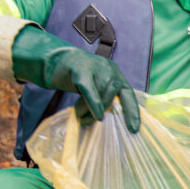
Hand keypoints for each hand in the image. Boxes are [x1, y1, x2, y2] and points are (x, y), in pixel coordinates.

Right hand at [12, 26, 140, 131]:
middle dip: (108, 112)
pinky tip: (96, 115)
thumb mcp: (95, 87)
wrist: (55, 58)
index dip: (133, 112)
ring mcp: (96, 68)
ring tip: (84, 119)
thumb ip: (103, 99)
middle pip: (115, 95)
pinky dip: (94, 104)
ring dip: (93, 111)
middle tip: (96, 122)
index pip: (129, 94)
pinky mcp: (81, 70)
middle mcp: (110, 69)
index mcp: (116, 74)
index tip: (133, 129)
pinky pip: (89, 89)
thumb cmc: (77, 77)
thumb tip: (105, 120)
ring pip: (101, 94)